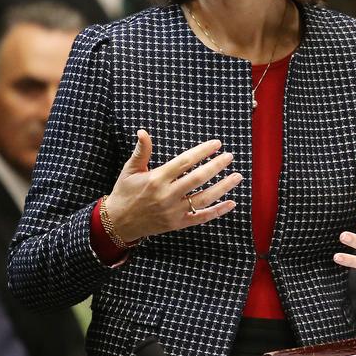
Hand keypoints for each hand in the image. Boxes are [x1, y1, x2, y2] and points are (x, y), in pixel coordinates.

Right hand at [105, 130, 242, 242]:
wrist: (119, 222)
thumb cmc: (125, 192)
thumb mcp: (130, 170)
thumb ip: (141, 151)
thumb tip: (143, 131)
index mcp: (156, 179)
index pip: (185, 162)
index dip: (202, 152)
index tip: (217, 144)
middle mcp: (166, 195)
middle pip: (197, 178)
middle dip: (216, 166)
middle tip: (230, 156)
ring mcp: (173, 211)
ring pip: (203, 198)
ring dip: (222, 187)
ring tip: (237, 176)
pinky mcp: (178, 224)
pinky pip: (201, 218)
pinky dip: (217, 211)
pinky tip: (231, 203)